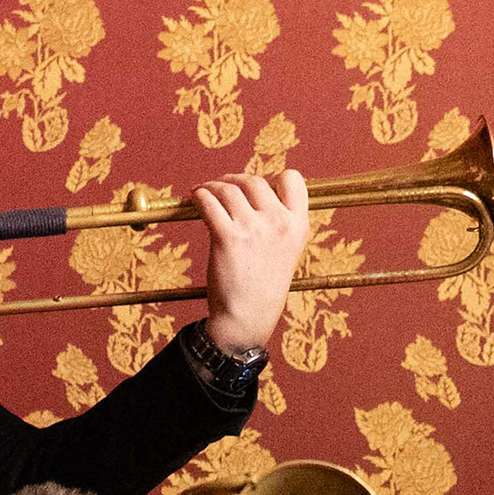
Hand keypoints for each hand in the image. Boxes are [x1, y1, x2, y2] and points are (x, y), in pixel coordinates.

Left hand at [195, 167, 310, 354]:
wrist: (248, 317)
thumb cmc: (262, 285)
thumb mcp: (286, 250)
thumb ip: (278, 222)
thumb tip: (254, 192)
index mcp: (299, 224)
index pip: (292, 180)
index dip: (271, 177)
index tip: (254, 187)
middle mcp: (279, 222)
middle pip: (254, 181)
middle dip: (233, 180)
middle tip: (220, 186)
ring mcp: (253, 228)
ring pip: (228, 189)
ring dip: (212, 186)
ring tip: (203, 191)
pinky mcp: (227, 237)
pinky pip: (209, 202)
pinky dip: (199, 195)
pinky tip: (195, 198)